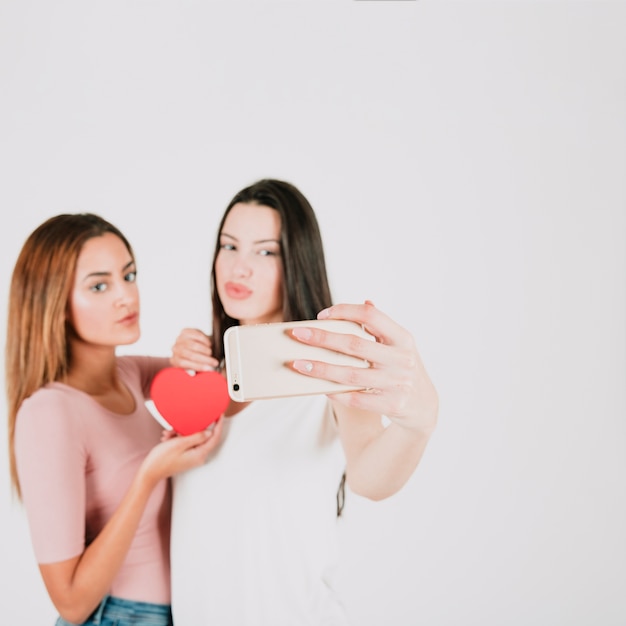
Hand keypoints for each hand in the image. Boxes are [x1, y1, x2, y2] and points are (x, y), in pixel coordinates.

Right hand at [141, 419, 222, 485]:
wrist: (149, 472)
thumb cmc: (162, 459)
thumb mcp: (180, 443)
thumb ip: (197, 437)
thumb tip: (209, 432)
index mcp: (199, 454)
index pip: (214, 437)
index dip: (218, 425)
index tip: (219, 415)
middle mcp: (198, 457)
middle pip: (202, 437)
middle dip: (191, 428)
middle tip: (181, 424)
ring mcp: (191, 457)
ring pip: (191, 439)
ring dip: (180, 433)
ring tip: (169, 434)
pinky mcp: (185, 456)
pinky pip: (185, 443)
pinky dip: (177, 439)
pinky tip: (167, 438)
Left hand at [170, 328, 218, 371]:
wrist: (189, 346)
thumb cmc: (191, 359)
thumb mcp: (191, 367)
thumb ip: (193, 370)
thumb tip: (195, 374)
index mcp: (175, 360)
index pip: (184, 364)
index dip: (198, 366)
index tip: (209, 369)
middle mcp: (175, 349)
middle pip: (189, 354)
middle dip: (204, 359)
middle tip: (215, 362)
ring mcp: (179, 339)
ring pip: (193, 344)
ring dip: (205, 349)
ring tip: (211, 353)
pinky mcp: (185, 331)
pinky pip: (196, 334)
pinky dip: (204, 339)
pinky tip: (209, 344)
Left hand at [290, 301, 437, 434]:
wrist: (424, 406)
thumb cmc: (403, 368)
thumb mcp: (399, 345)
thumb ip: (381, 326)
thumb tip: (366, 302)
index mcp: (402, 338)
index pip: (371, 316)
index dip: (344, 311)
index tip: (321, 315)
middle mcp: (402, 359)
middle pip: (355, 345)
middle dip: (322, 338)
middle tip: (297, 335)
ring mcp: (398, 383)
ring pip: (351, 375)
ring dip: (321, 369)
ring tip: (298, 364)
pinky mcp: (392, 404)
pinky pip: (356, 399)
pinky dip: (335, 393)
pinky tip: (319, 387)